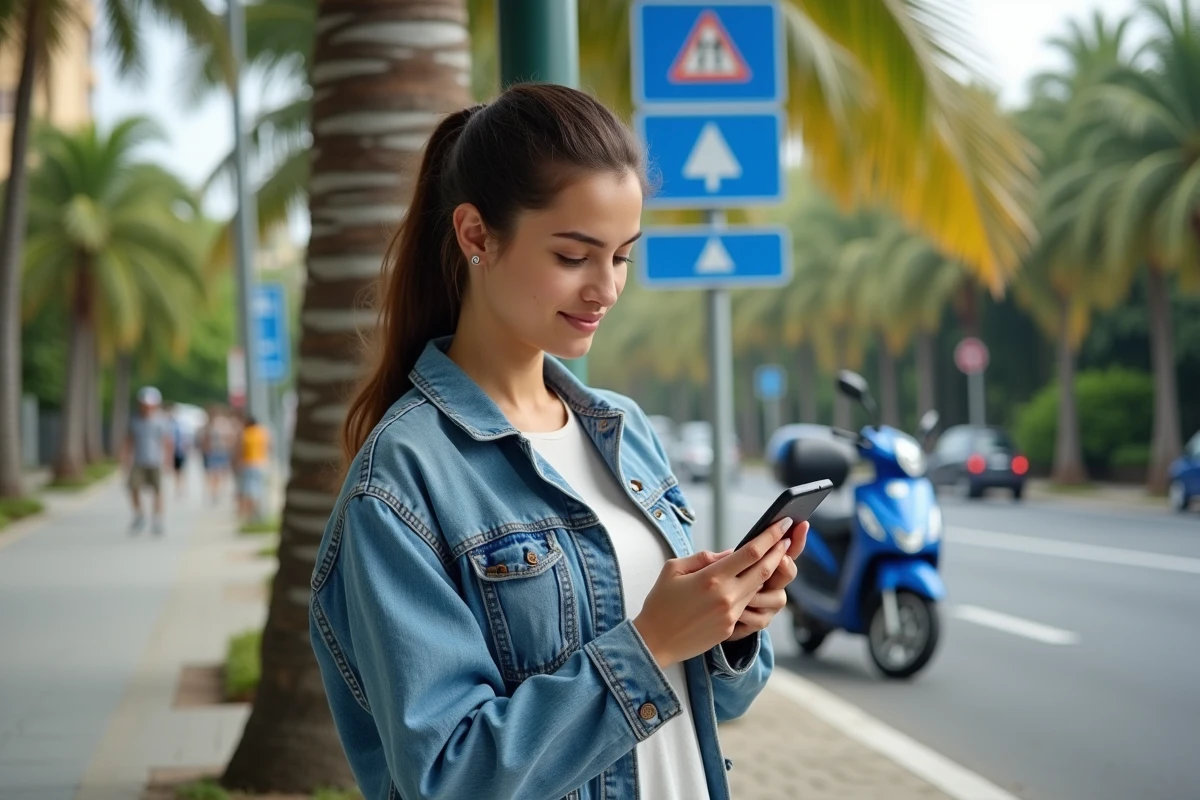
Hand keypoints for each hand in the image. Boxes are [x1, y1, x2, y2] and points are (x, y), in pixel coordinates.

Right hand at [632, 516, 794, 668]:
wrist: (654, 641)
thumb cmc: (660, 602)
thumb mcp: (674, 568)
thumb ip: (704, 557)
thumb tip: (731, 553)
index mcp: (711, 578)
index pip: (751, 552)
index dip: (770, 536)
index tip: (783, 524)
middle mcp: (726, 596)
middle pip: (764, 570)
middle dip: (779, 551)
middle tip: (787, 538)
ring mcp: (731, 614)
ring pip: (759, 587)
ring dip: (769, 571)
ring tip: (775, 556)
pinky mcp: (731, 628)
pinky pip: (748, 604)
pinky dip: (753, 590)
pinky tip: (753, 580)